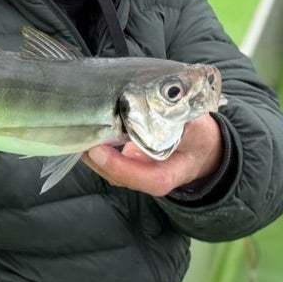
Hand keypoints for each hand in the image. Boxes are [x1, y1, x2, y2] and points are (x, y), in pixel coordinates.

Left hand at [83, 115, 222, 196]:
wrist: (201, 150)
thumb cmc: (200, 138)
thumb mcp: (199, 128)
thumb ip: (184, 121)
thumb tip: (170, 102)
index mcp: (166, 176)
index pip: (141, 177)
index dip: (118, 166)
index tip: (99, 150)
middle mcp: (147, 179)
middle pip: (117, 175)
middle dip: (97, 159)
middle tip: (82, 135)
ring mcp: (135, 173)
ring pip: (108, 170)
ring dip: (92, 153)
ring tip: (80, 131)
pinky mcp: (127, 164)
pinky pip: (108, 161)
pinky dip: (97, 147)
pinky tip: (89, 130)